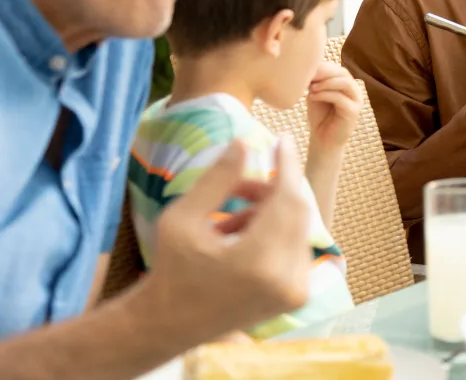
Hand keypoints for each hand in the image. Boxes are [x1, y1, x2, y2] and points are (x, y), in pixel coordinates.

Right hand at [144, 136, 312, 339]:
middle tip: (240, 184)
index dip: (287, 165)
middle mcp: (287, 280)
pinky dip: (274, 232)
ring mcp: (296, 291)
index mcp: (258, 263)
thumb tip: (244, 141)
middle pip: (297, 212)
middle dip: (272, 189)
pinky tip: (239, 236)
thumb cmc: (170, 271)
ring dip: (269, 212)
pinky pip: (296, 247)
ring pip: (297, 227)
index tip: (282, 139)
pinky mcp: (297, 295)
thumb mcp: (180, 219)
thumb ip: (217, 179)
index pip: (288, 200)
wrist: (168, 326)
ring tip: (228, 217)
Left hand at [305, 61, 362, 153]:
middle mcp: (354, 91)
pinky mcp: (353, 112)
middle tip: (308, 76)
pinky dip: (325, 95)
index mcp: (346, 85)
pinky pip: (341, 98)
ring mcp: (356, 101)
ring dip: (326, 83)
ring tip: (311, 88)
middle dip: (325, 73)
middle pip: (343, 73)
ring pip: (345, 83)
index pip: (337, 69)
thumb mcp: (316, 94)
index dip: (323, 67)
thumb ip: (317, 82)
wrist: (323, 139)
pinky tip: (312, 97)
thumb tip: (309, 67)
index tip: (305, 69)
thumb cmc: (319, 116)